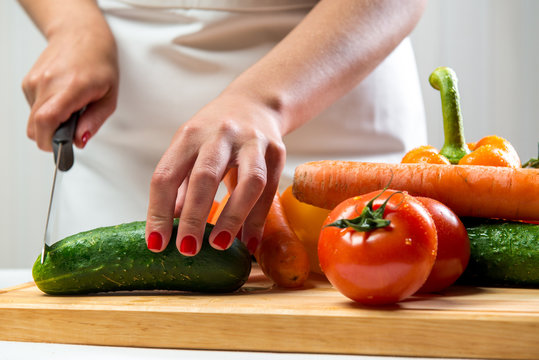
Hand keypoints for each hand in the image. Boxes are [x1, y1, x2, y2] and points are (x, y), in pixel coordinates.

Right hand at [22, 28, 117, 149]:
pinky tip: (61, 99)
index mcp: (70, 87)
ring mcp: (34, 82)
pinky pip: (33, 109)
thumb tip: (79, 141)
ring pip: (33, 120)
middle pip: (34, 127)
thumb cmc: (99, 63)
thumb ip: (94, 121)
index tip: (63, 148)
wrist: (81, 34)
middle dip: (52, 138)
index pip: (47, 121)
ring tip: (70, 108)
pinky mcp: (27, 82)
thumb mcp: (109, 97)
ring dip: (51, 123)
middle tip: (71, 132)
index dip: (51, 141)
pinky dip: (47, 111)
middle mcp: (47, 83)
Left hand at [145, 91, 285, 255]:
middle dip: (194, 216)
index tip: (157, 244)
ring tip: (220, 245)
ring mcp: (252, 141)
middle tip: (187, 250)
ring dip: (233, 216)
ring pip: (249, 181)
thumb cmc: (215, 134)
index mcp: (189, 135)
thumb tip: (169, 228)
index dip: (158, 211)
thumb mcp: (190, 149)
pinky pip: (269, 189)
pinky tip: (250, 242)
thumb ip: (180, 186)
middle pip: (205, 176)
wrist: (256, 102)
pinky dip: (258, 219)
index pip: (166, 175)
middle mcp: (220, 134)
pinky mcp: (277, 151)